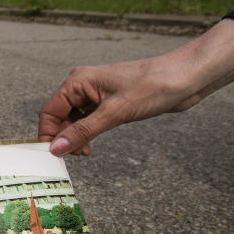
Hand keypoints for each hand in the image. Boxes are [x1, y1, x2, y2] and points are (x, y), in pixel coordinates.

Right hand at [39, 19, 233, 155]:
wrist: (185, 78)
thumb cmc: (152, 86)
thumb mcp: (115, 113)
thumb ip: (84, 131)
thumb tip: (57, 148)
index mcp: (78, 81)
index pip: (50, 111)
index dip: (49, 133)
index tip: (54, 154)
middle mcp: (83, 86)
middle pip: (60, 116)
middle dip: (64, 138)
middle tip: (76, 156)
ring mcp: (96, 94)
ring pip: (74, 120)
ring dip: (76, 137)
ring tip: (86, 152)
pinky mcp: (109, 102)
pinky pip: (88, 120)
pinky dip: (87, 133)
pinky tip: (92, 144)